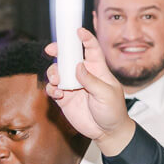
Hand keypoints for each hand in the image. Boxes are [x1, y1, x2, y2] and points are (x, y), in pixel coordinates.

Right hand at [44, 30, 136, 155]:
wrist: (107, 132)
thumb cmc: (113, 111)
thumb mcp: (106, 94)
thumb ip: (91, 81)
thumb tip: (77, 67)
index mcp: (97, 69)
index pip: (91, 48)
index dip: (85, 38)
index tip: (78, 30)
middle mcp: (83, 74)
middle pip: (68, 57)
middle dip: (58, 50)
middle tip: (51, 49)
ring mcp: (72, 86)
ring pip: (57, 72)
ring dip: (53, 73)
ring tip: (56, 81)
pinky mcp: (65, 98)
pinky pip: (53, 89)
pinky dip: (52, 89)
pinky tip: (58, 94)